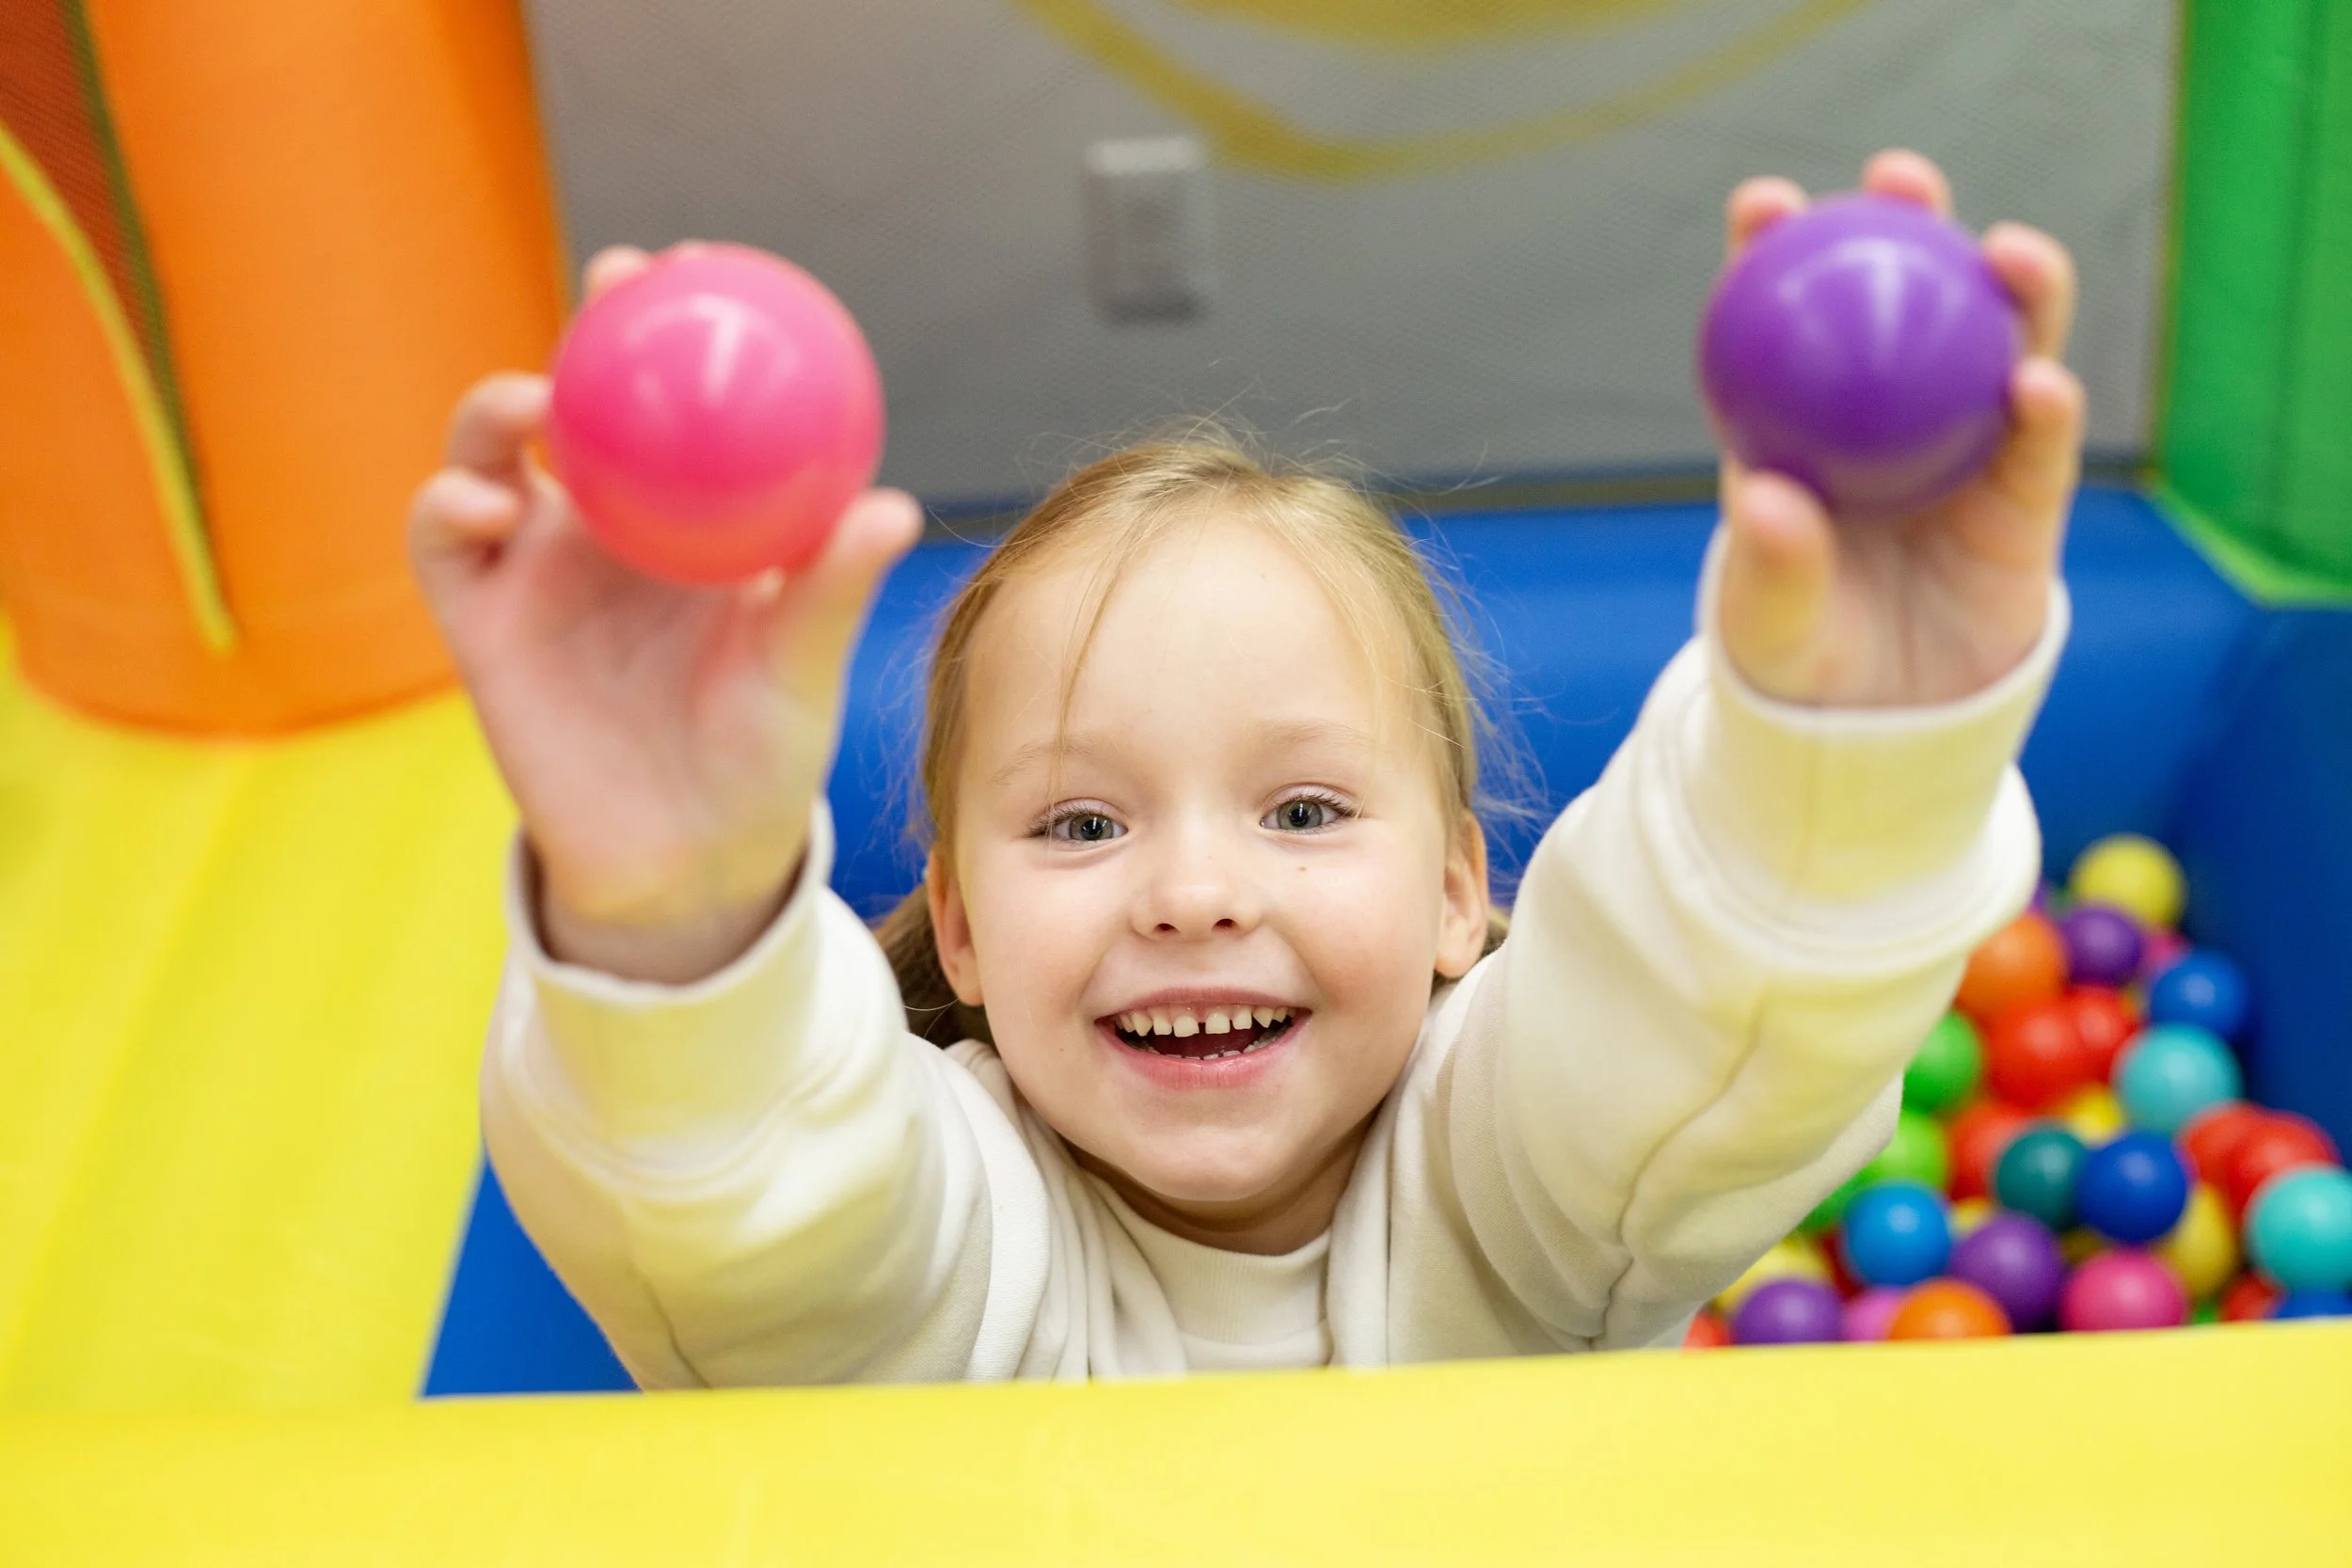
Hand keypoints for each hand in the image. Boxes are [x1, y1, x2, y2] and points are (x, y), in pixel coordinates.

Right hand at [408, 245, 922, 982]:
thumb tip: (893, 507)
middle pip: (582, 396)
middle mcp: (605, 525)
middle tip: (621, 287)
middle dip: (592, 328)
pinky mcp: (476, 619)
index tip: (708, 270)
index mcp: (688, 518)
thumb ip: (832, 590)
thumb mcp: (802, 667)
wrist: (687, 859)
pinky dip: (448, 504)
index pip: (680, 401)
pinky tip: (487, 504)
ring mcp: (533, 565)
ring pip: (491, 449)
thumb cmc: (761, 753)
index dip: (684, 327)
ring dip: (500, 408)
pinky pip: (441, 540)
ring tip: (538, 407)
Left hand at [1712, 150, 2084, 707]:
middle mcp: (1888, 421)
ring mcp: (1964, 451)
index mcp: (1803, 429)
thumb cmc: (1799, 668)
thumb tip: (1770, 502)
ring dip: (2009, 291)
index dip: (1775, 253)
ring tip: (2007, 254)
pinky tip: (2037, 381)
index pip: (1785, 324)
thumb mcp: (1767, 625)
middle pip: (1904, 303)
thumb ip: (1771, 567)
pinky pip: (2039, 444)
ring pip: (1994, 348)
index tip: (1765, 203)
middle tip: (1900, 179)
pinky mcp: (2025, 502)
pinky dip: (2044, 405)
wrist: (1881, 734)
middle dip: (1906, 226)